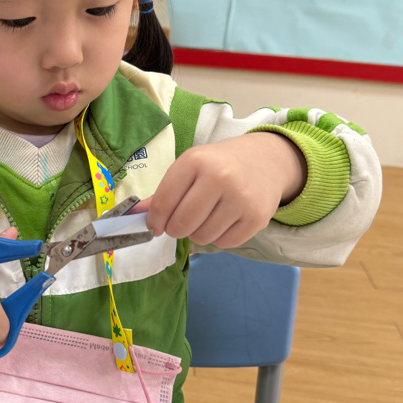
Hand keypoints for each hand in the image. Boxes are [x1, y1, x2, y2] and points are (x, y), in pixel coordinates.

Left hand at [142, 133, 306, 246]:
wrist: (267, 160)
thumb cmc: (220, 164)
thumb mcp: (190, 167)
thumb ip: (163, 192)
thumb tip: (135, 215)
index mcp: (195, 161)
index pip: (163, 202)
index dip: (154, 220)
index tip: (155, 225)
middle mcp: (219, 177)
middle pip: (181, 224)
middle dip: (175, 229)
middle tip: (181, 223)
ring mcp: (240, 198)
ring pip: (202, 237)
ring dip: (198, 234)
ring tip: (206, 218)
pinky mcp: (257, 217)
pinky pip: (224, 243)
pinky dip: (219, 237)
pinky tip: (224, 221)